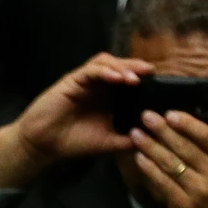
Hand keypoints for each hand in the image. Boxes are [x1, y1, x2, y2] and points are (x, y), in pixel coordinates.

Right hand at [0, 54, 154, 190]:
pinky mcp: (73, 79)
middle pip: (122, 66)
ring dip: (123, 67)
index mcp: (109, 97)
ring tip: (136, 78)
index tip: (162, 85)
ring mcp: (86, 80)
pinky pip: (91, 69)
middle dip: (137, 67)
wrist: (44, 145)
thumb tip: (154, 139)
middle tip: (152, 73)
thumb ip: (129, 139)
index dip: (146, 80)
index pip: (131, 81)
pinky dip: (106, 71)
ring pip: (108, 62)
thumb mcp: (108, 143)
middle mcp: (100, 85)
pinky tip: (118, 79)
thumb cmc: (74, 142)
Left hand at [128, 109, 207, 207]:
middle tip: (146, 116)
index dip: (188, 123)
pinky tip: (139, 158)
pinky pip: (162, 182)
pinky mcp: (183, 206)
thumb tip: (183, 129)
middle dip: (163, 130)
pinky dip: (149, 169)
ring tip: (136, 133)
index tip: (170, 113)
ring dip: (151, 146)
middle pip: (185, 147)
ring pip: (171, 163)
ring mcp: (199, 191)